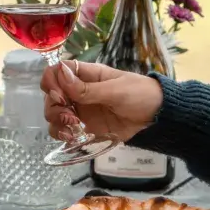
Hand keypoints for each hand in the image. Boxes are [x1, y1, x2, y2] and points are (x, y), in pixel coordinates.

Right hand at [41, 61, 162, 143]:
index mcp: (85, 76)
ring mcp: (80, 110)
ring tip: (72, 128)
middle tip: (70, 116)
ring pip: (53, 113)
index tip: (60, 95)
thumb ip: (88, 88)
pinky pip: (63, 130)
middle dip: (54, 106)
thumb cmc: (141, 94)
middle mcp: (77, 92)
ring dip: (56, 121)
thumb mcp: (116, 90)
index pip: (56, 72)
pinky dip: (62, 134)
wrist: (158, 117)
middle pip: (50, 95)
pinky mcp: (84, 127)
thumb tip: (61, 74)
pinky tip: (72, 137)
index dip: (52, 82)